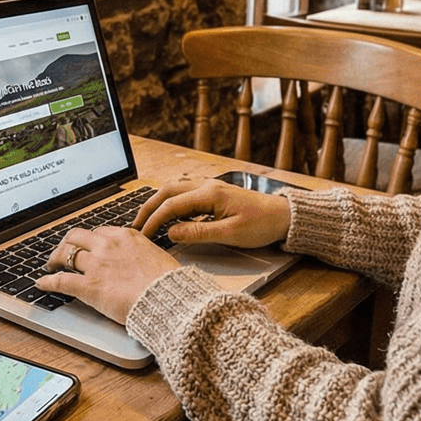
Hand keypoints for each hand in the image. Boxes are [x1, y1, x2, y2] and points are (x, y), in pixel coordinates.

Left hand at [37, 227, 180, 324]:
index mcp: (126, 236)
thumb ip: (143, 255)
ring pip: (65, 255)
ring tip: (50, 266)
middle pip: (77, 237)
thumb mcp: (158, 258)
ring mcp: (96, 264)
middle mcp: (107, 245)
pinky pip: (61, 281)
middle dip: (67, 243)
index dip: (89, 239)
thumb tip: (142, 262)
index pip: (99, 232)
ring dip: (54, 260)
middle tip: (63, 251)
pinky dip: (48, 282)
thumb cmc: (169, 283)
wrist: (168, 297)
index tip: (86, 245)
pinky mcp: (88, 286)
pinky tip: (42, 283)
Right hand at [132, 179, 291, 249]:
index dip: (154, 220)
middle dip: (148, 208)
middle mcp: (207, 186)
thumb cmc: (262, 225)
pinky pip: (185, 191)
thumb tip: (171, 233)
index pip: (171, 205)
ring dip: (158, 202)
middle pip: (167, 192)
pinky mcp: (215, 192)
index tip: (143, 235)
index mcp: (210, 194)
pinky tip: (168, 211)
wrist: (284, 216)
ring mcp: (211, 186)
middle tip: (135, 225)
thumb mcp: (230, 234)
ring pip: (174, 189)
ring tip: (147, 219)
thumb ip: (198, 233)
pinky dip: (171, 200)